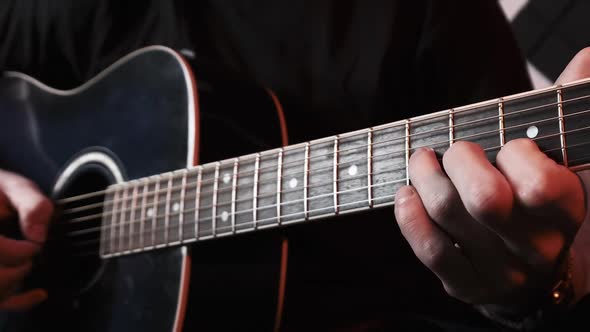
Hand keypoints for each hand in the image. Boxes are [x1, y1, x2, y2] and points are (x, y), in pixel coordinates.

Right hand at [0, 169, 52, 310]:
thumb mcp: (15, 188)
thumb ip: (31, 205)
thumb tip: (39, 235)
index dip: (19, 252)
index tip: (34, 244)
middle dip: (18, 269)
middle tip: (31, 255)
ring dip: (15, 284)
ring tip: (27, 265)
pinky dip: (20, 301)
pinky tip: (40, 293)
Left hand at [394, 48, 589, 310]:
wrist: (533, 273)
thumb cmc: (537, 205)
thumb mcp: (559, 162)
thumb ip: (564, 114)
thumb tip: (585, 59)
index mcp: (566, 211)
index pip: (542, 187)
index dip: (516, 156)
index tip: (506, 145)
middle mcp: (536, 247)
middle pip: (485, 201)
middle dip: (460, 160)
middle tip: (454, 149)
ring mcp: (500, 271)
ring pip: (450, 216)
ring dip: (424, 177)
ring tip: (420, 160)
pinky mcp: (466, 286)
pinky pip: (431, 250)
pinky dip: (409, 215)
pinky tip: (406, 193)